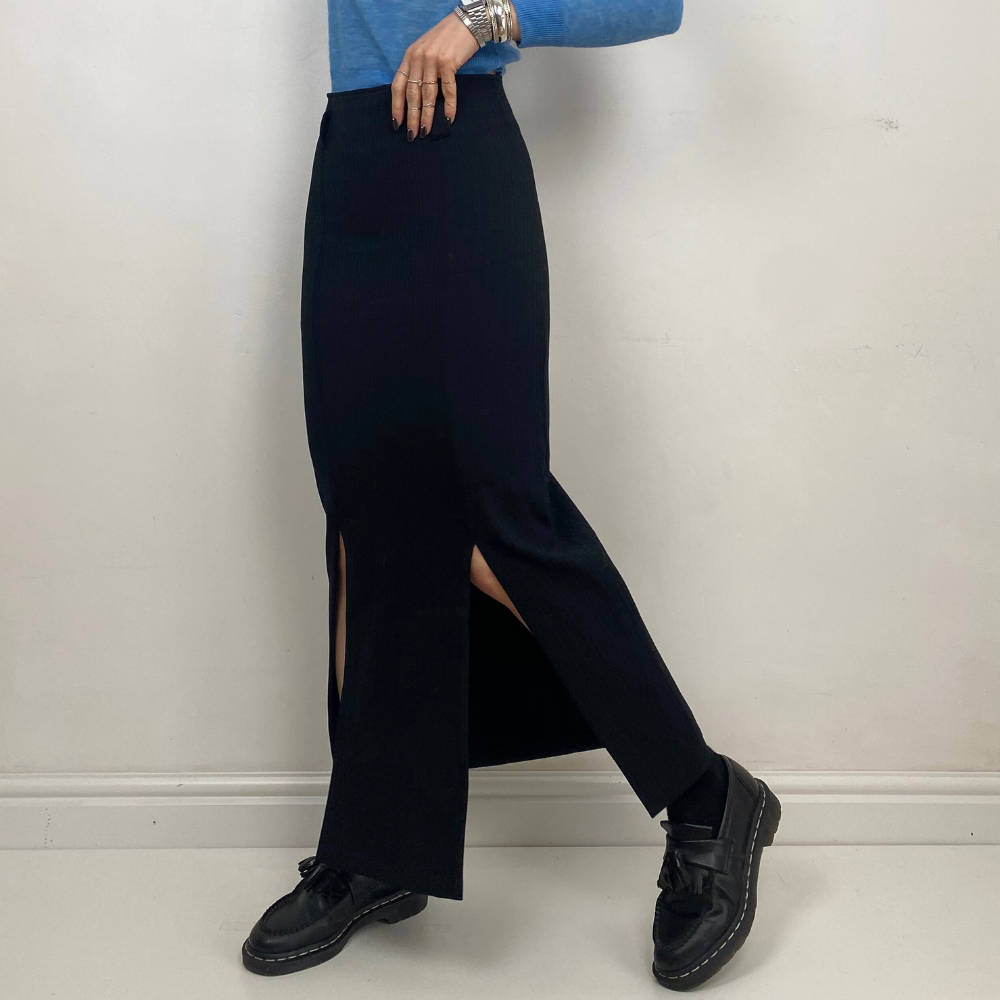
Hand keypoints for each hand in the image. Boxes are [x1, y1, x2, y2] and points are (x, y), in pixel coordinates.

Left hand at [391, 13, 477, 140]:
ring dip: (427, 115)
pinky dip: (449, 105)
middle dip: (411, 116)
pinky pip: (448, 90)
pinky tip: (448, 118)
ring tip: (426, 131)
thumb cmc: (446, 39)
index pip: (398, 85)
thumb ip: (418, 68)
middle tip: (411, 134)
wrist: (466, 23)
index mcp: (409, 56)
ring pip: (427, 94)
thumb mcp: (425, 50)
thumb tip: (415, 96)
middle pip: (412, 93)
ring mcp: (433, 60)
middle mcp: (418, 58)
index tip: (397, 123)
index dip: (396, 106)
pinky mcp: (448, 63)